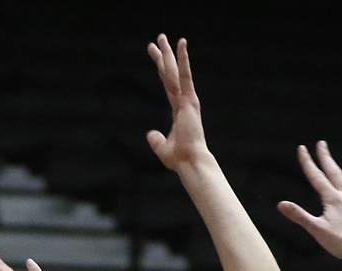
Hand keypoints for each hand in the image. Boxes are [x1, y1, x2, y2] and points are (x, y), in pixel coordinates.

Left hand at [146, 34, 208, 170]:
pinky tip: (181, 44)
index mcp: (179, 111)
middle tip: (158, 39)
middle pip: (170, 74)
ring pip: (175, 72)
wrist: (191, 162)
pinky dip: (184, 60)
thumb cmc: (180, 159)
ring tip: (163, 37)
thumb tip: (150, 134)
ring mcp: (187, 100)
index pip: (168, 85)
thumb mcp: (162, 148)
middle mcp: (184, 102)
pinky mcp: (190, 101)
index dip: (161, 69)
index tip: (156, 55)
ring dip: (169, 53)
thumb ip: (156, 140)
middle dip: (164, 56)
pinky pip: (185, 76)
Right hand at [278, 142, 341, 262]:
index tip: (302, 148)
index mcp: (333, 200)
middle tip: (322, 144)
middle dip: (327, 158)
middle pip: (336, 174)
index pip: (317, 177)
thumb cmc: (340, 243)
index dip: (308, 162)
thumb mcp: (316, 230)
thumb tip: (280, 204)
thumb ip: (299, 215)